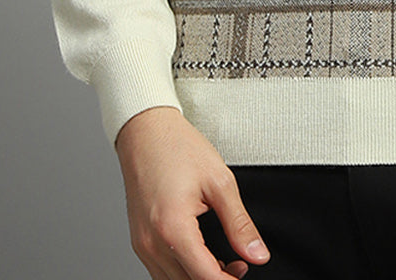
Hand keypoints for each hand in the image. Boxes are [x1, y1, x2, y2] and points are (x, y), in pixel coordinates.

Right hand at [115, 106, 270, 279]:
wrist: (146, 131)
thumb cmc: (178, 148)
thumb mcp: (220, 181)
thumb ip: (240, 224)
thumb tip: (257, 254)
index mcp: (173, 228)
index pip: (205, 277)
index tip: (244, 272)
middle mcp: (151, 243)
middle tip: (240, 264)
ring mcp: (142, 244)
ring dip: (198, 277)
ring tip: (223, 260)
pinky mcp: (139, 241)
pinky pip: (160, 271)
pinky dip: (182, 271)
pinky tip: (200, 255)